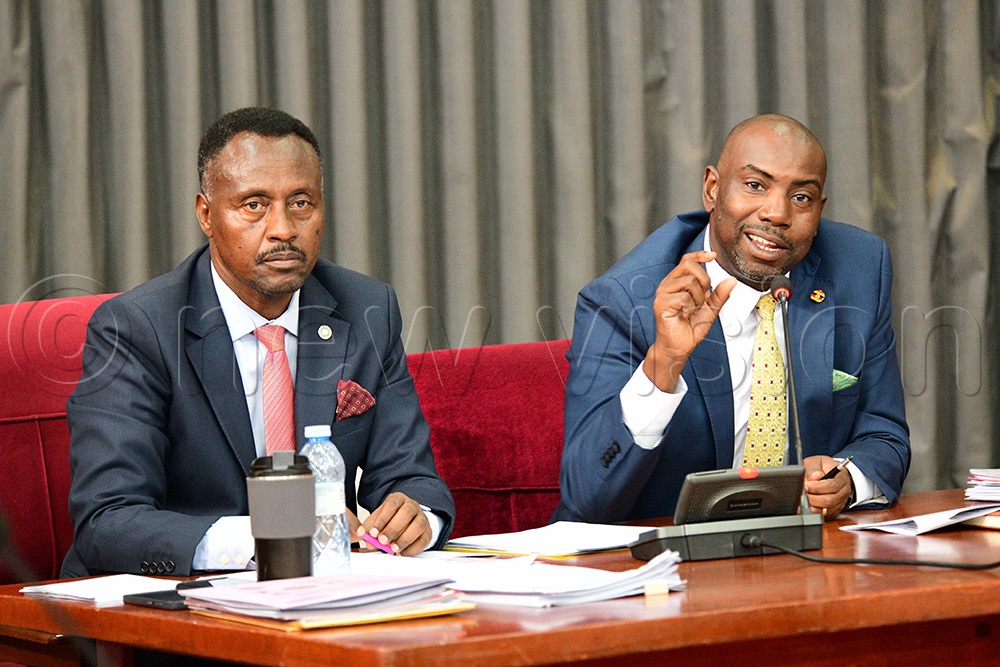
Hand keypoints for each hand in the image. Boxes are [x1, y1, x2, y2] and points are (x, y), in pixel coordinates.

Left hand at [354, 492, 430, 555]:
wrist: (407, 522)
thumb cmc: (391, 520)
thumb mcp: (378, 519)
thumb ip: (370, 527)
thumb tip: (363, 536)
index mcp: (398, 499)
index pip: (392, 504)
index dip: (383, 518)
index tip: (374, 532)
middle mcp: (412, 506)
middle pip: (407, 513)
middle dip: (393, 528)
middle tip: (382, 541)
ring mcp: (422, 518)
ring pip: (418, 525)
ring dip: (404, 539)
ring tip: (393, 548)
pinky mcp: (428, 532)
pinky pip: (424, 540)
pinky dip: (412, 549)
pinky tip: (402, 553)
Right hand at [644, 251, 736, 390]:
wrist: (678, 349)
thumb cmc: (689, 329)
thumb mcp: (711, 310)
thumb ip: (720, 295)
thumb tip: (732, 280)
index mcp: (677, 282)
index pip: (687, 260)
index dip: (700, 255)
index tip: (713, 256)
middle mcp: (667, 284)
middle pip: (690, 266)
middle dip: (704, 281)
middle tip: (701, 300)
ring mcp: (662, 293)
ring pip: (690, 281)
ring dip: (698, 299)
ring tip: (691, 311)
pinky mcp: (661, 303)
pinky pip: (684, 297)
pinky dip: (690, 308)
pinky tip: (684, 315)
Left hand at [803, 455, 851, 518]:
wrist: (831, 473)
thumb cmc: (823, 467)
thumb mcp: (817, 461)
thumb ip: (813, 468)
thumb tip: (813, 477)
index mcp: (842, 477)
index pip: (831, 485)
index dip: (817, 487)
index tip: (805, 486)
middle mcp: (844, 491)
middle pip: (830, 499)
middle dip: (813, 498)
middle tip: (801, 495)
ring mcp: (840, 502)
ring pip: (828, 509)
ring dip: (813, 506)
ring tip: (801, 501)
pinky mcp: (834, 510)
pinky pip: (826, 515)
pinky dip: (814, 512)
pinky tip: (805, 508)